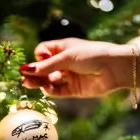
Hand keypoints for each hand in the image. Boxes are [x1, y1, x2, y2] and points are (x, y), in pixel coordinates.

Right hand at [20, 38, 139, 97]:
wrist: (115, 68)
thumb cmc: (92, 55)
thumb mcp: (67, 57)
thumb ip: (47, 65)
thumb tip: (25, 70)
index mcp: (63, 48)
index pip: (43, 52)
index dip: (38, 57)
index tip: (41, 59)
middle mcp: (64, 62)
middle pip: (44, 68)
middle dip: (35, 73)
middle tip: (24, 79)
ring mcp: (69, 76)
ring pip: (49, 80)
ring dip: (40, 82)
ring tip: (31, 85)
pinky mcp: (74, 89)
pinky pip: (58, 91)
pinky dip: (51, 90)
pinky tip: (47, 88)